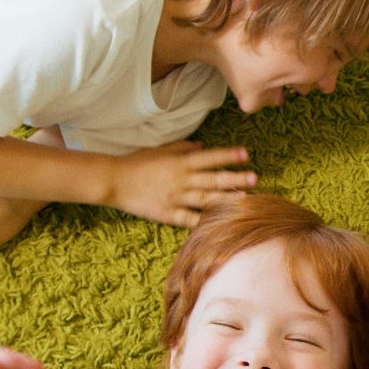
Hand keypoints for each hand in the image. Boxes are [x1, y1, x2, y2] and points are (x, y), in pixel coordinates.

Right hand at [107, 141, 256, 227]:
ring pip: (206, 199)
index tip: (246, 154)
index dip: (228, 155)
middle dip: (235, 178)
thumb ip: (182, 148)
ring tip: (246, 199)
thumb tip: (202, 146)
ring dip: (226, 199)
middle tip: (255, 178)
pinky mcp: (168, 214)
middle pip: (212, 179)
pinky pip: (189, 219)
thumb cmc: (137, 162)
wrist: (113, 181)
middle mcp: (181, 179)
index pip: (209, 157)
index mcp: (180, 162)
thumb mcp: (160, 150)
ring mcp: (175, 198)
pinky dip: (204, 221)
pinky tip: (220, 222)